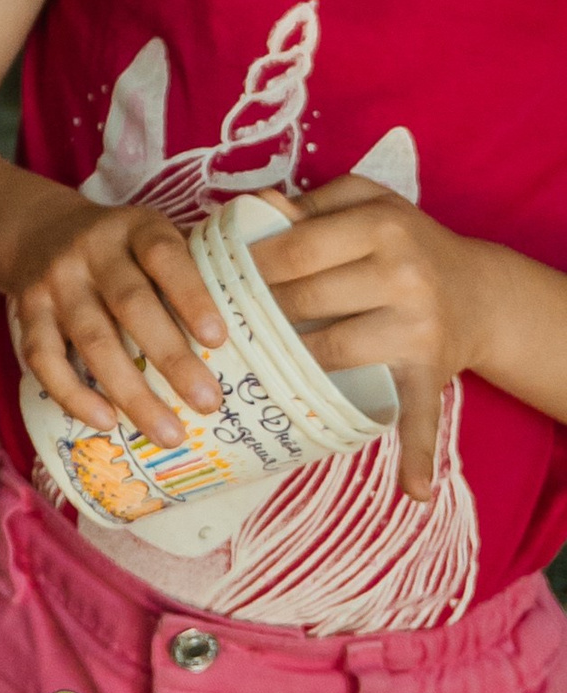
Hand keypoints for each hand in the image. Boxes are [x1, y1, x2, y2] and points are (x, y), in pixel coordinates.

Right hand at [7, 184, 228, 449]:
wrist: (36, 230)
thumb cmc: (122, 249)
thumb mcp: (155, 234)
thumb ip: (201, 260)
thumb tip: (274, 303)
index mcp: (134, 228)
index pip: (165, 256)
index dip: (191, 295)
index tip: (220, 339)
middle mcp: (90, 251)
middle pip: (131, 305)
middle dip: (171, 358)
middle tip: (209, 403)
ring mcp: (54, 282)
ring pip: (90, 340)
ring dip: (131, 391)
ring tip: (168, 434)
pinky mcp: (25, 313)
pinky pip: (43, 358)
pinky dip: (73, 394)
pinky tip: (106, 422)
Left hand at [253, 177, 491, 502]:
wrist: (477, 291)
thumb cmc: (404, 241)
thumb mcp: (365, 202)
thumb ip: (309, 203)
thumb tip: (254, 208)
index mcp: (380, 227)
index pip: (292, 251)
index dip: (247, 267)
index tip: (216, 278)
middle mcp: (402, 277)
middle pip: (302, 301)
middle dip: (256, 314)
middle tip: (222, 322)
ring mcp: (417, 329)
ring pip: (331, 352)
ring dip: (287, 363)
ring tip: (251, 361)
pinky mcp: (431, 373)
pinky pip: (421, 417)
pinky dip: (417, 456)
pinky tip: (411, 490)